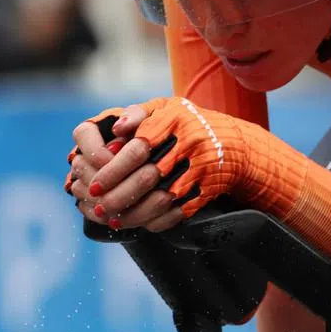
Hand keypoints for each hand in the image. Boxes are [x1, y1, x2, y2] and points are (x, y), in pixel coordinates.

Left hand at [68, 97, 249, 232]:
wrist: (235, 144)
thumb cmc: (190, 123)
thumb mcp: (167, 108)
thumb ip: (138, 113)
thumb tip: (115, 129)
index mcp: (175, 121)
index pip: (137, 149)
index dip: (113, 169)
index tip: (95, 184)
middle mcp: (190, 144)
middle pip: (148, 178)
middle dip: (119, 197)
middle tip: (99, 208)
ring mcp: (201, 169)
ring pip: (162, 200)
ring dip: (134, 215)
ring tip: (115, 220)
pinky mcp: (208, 190)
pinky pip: (179, 212)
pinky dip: (157, 221)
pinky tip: (141, 223)